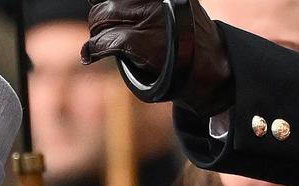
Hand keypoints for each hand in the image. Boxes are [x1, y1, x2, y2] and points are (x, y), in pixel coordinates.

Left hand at [82, 0, 233, 115]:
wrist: (208, 65)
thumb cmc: (189, 36)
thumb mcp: (176, 6)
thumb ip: (150, 2)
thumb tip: (113, 2)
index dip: (105, 0)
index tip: (102, 4)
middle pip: (106, 2)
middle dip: (100, 17)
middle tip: (104, 29)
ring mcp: (145, 17)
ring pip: (101, 18)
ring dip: (97, 33)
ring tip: (102, 42)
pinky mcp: (137, 40)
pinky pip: (104, 41)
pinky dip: (93, 50)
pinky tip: (90, 55)